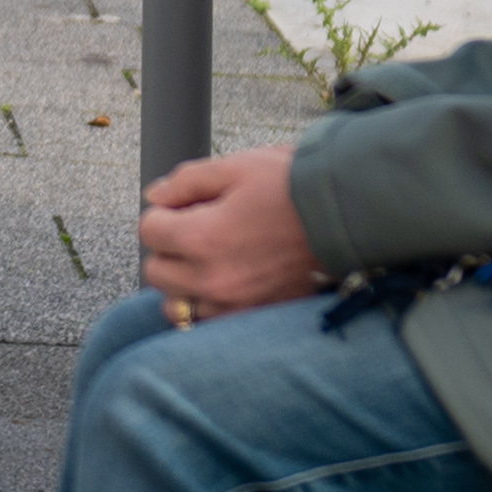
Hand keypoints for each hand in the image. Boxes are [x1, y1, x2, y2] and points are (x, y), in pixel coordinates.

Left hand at [139, 149, 327, 318]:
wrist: (343, 216)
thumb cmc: (290, 186)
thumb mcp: (234, 168)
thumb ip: (185, 182)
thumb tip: (155, 197)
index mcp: (202, 237)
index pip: (148, 230)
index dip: (164, 212)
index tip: (185, 206)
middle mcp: (212, 279)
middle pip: (155, 270)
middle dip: (168, 247)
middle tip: (196, 229)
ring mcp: (233, 305)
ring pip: (176, 304)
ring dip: (183, 281)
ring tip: (209, 259)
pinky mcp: (254, 318)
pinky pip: (207, 323)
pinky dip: (207, 306)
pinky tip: (223, 283)